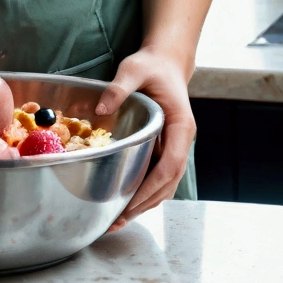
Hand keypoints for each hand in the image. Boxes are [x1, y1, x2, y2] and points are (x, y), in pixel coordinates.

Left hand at [95, 46, 195, 229]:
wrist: (166, 62)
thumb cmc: (152, 65)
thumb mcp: (134, 68)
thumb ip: (119, 87)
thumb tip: (101, 109)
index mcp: (181, 126)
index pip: (171, 165)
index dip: (152, 187)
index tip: (132, 202)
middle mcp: (182, 141)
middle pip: (168, 182)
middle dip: (144, 203)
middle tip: (117, 220)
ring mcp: (175, 146)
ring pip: (165, 184)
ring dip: (144, 203)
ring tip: (117, 219)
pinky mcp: (165, 148)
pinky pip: (158, 175)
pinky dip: (144, 191)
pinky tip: (124, 199)